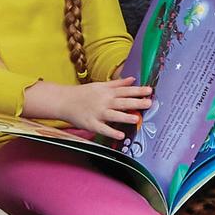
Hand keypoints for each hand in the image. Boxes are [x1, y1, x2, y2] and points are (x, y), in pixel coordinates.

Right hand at [28, 79, 155, 140]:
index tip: (150, 90)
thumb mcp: (100, 85)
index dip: (138, 91)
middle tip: (149, 103)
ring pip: (113, 115)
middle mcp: (103, 102)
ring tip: (137, 119)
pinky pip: (103, 129)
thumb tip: (132, 79)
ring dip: (125, 117)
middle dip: (136, 102)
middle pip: (122, 102)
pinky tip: (121, 135)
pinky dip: (112, 132)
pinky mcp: (91, 124)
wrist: (64, 101)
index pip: (125, 91)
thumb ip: (117, 83)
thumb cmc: (83, 93)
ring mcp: (97, 113)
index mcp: (106, 92)